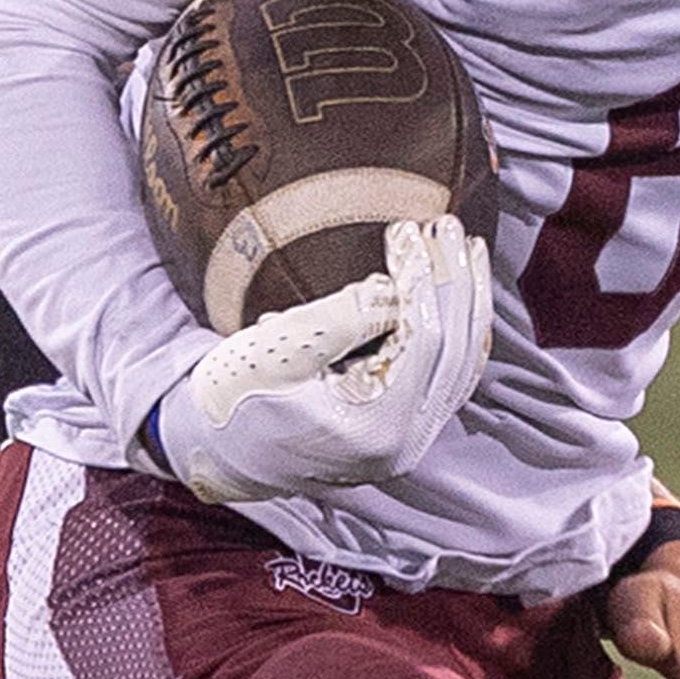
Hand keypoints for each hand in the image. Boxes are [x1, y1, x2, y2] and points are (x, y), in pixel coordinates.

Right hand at [154, 217, 491, 508]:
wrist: (213, 452)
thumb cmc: (234, 399)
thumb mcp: (276, 349)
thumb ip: (342, 317)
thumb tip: (395, 287)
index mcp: (373, 429)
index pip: (424, 340)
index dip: (423, 277)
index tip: (409, 229)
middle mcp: (403, 444)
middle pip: (455, 351)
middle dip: (454, 281)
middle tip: (445, 226)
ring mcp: (408, 442)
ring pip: (460, 364)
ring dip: (466, 303)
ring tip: (464, 248)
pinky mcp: (402, 432)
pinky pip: (448, 377)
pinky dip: (456, 332)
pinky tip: (457, 292)